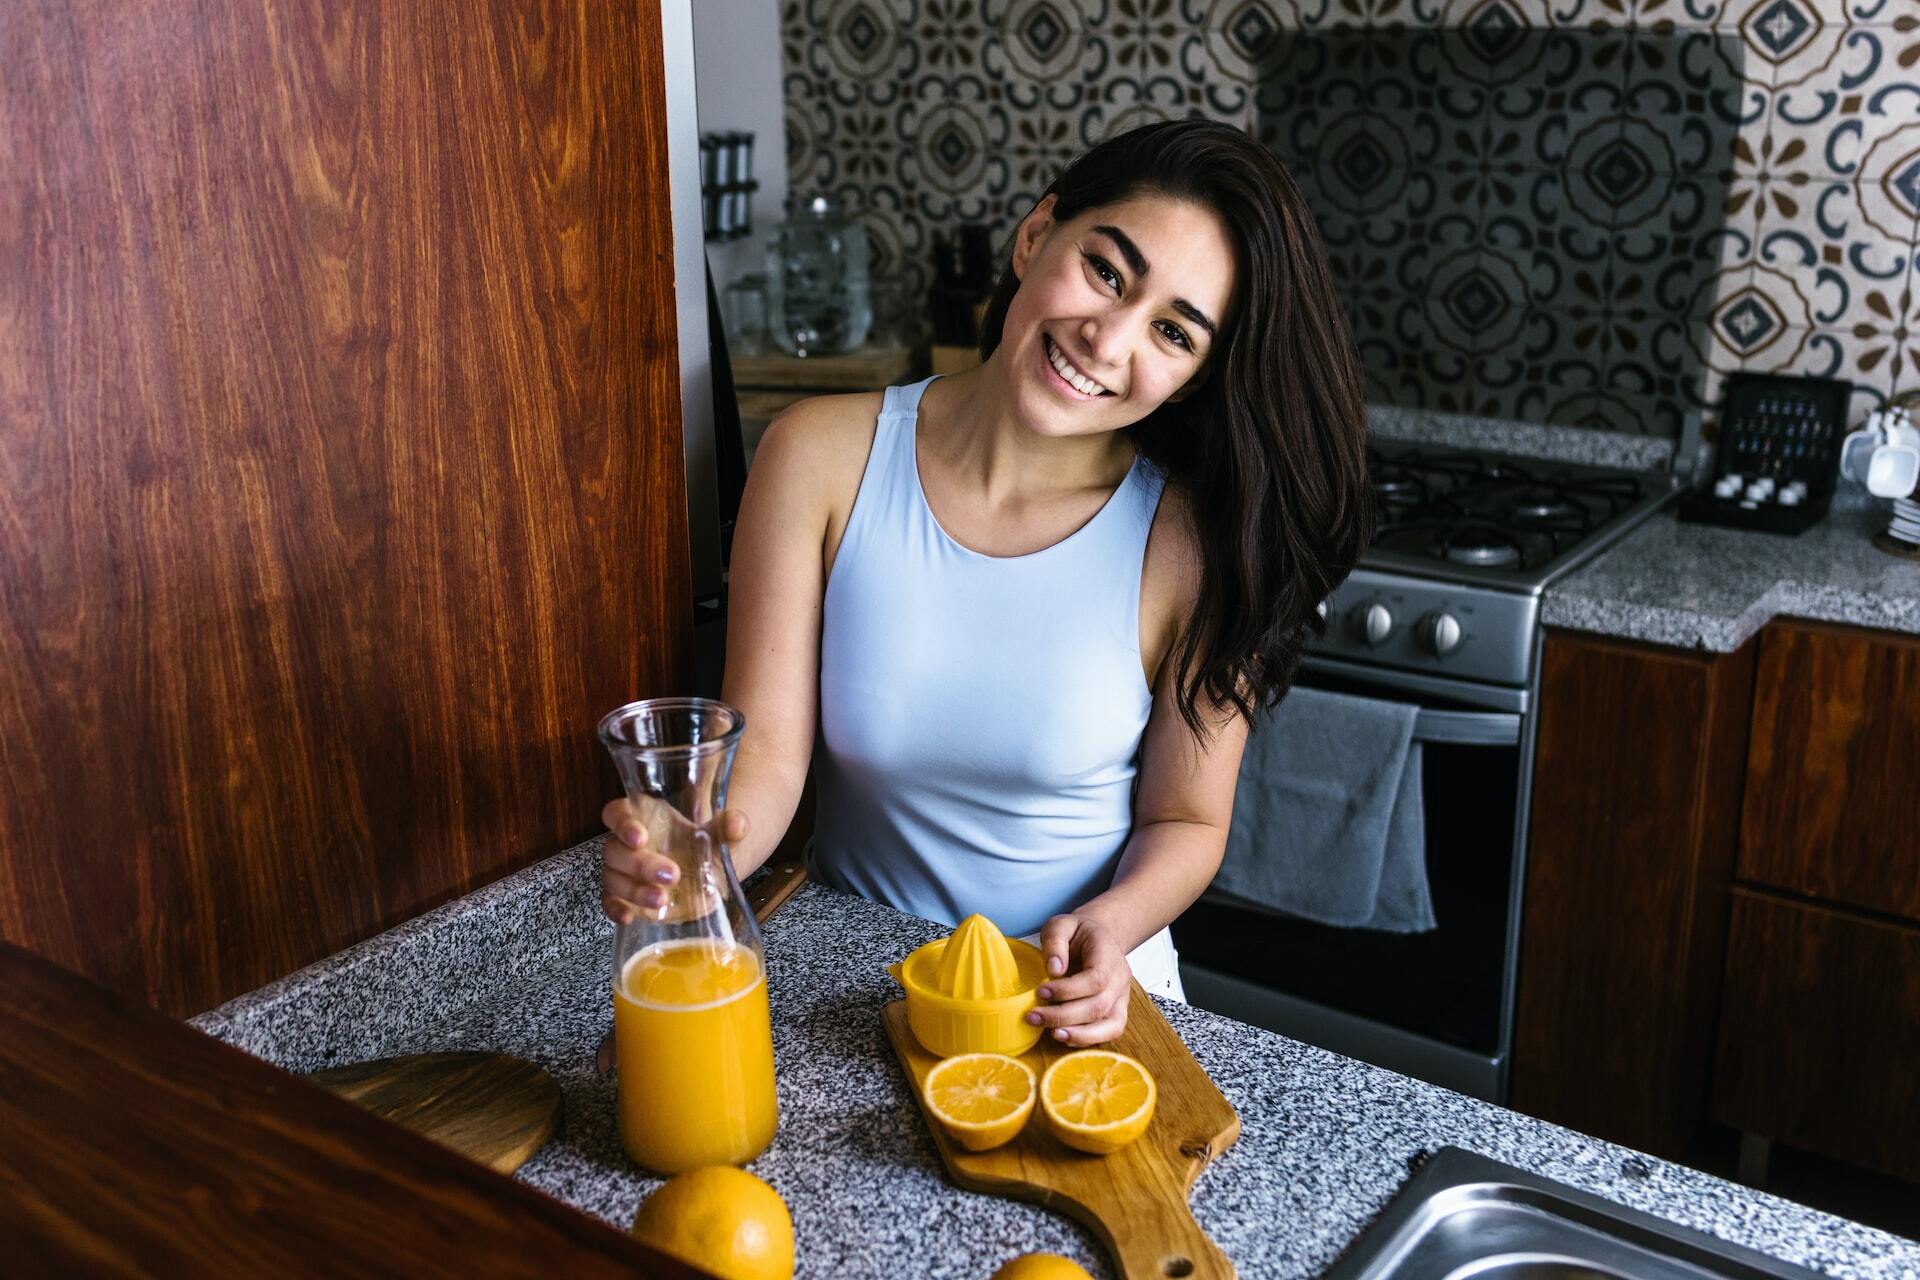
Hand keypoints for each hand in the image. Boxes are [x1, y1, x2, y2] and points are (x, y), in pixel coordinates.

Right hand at [599, 796, 750, 924]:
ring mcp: (622, 872)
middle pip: (615, 850)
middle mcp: (626, 844)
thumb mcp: (716, 836)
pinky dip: (615, 910)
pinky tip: (629, 917)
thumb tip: (738, 823)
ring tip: (662, 898)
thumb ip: (725, 827)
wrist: (705, 874)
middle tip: (672, 874)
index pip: (617, 813)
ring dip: (634, 890)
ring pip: (612, 878)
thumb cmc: (701, 845)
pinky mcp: (624, 898)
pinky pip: (609, 903)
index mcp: (642, 817)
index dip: (623, 824)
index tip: (641, 837)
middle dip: (640, 864)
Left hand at [1027, 913, 1132, 1046]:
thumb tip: (1054, 970)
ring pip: (1110, 1025)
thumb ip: (1055, 942)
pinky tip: (1065, 1036)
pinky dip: (1089, 1038)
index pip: (1096, 978)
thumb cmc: (1077, 933)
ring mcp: (1122, 996)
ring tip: (1051, 1033)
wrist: (1098, 937)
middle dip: (1064, 1015)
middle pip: (1099, 1006)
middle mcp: (1120, 978)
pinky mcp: (1117, 1010)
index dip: (1068, 990)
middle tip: (1033, 1016)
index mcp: (1108, 953)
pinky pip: (1111, 1031)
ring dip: (1079, 1034)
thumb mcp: (1061, 925)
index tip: (1040, 990)